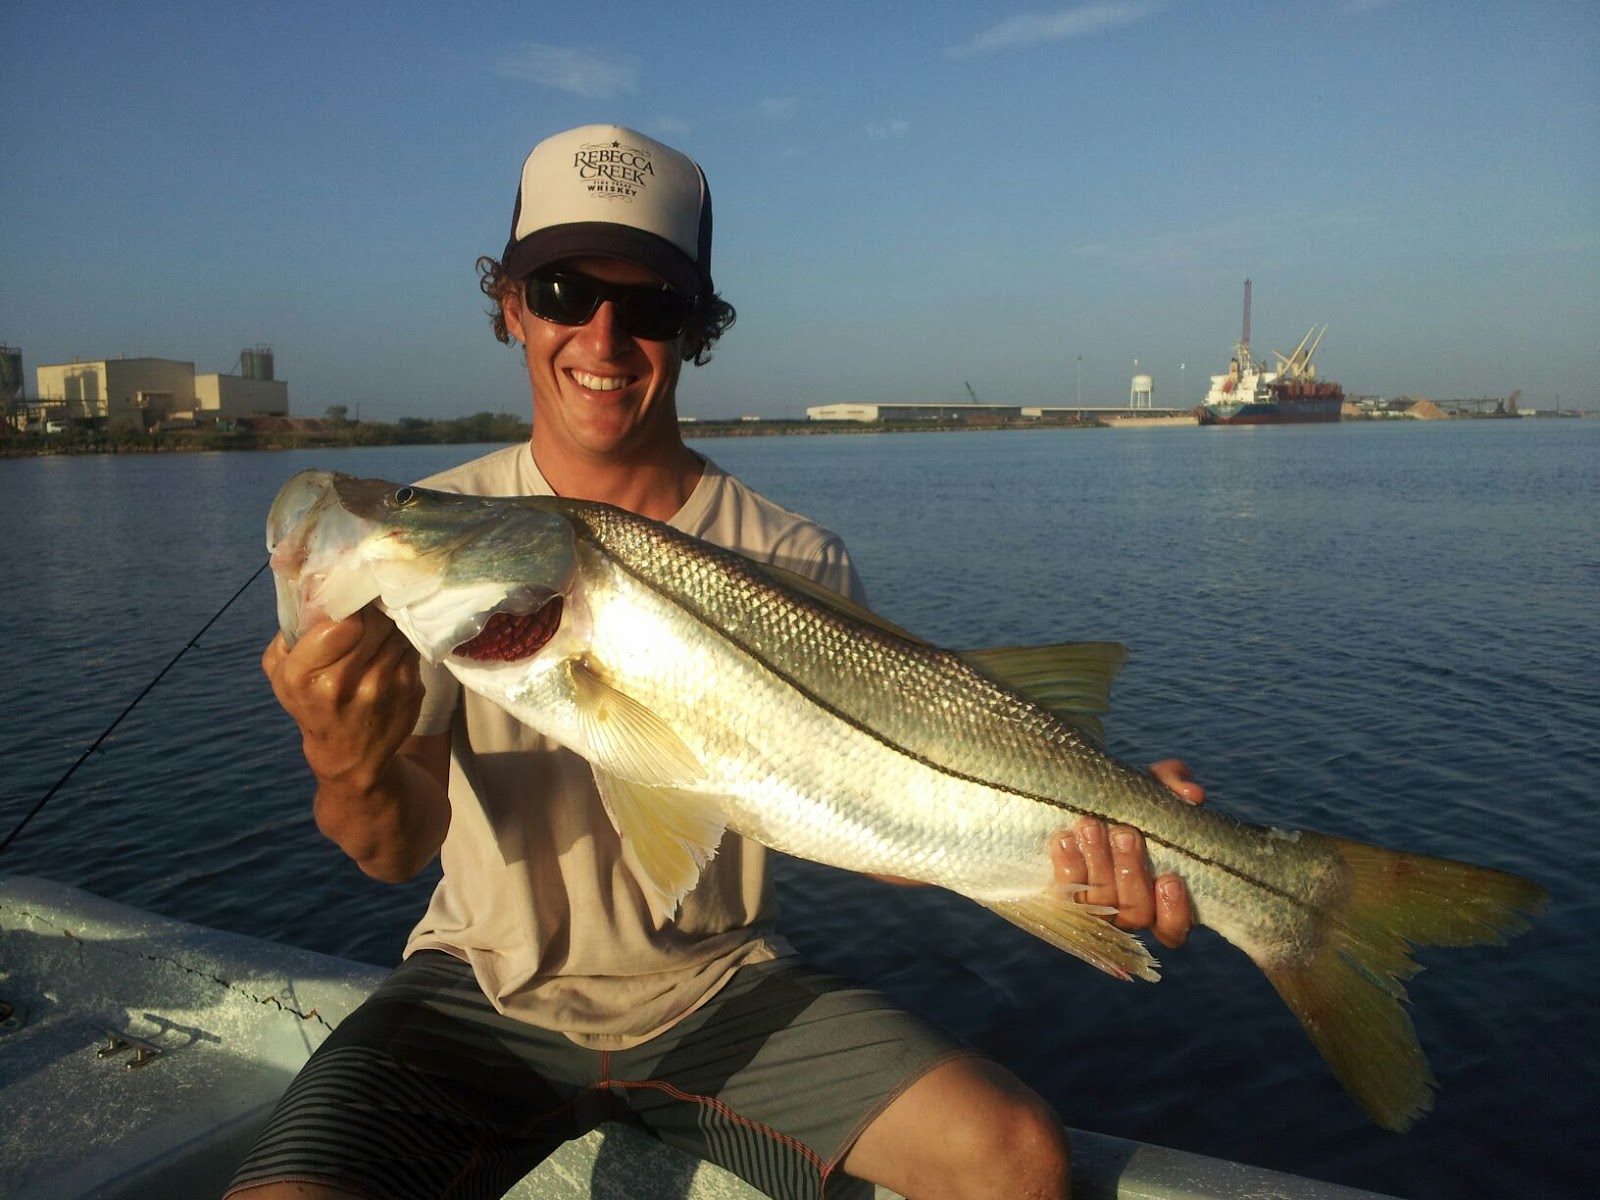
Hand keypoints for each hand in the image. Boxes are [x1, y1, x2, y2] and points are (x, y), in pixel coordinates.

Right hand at [261, 605, 424, 789]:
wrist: (348, 754)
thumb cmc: (311, 704)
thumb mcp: (282, 671)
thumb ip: (292, 629)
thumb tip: (314, 584)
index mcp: (303, 675)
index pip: (340, 620)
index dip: (348, 608)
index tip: (348, 605)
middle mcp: (342, 684)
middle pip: (373, 622)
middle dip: (371, 613)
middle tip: (368, 613)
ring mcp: (381, 688)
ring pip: (395, 632)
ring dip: (389, 627)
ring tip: (378, 635)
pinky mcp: (410, 691)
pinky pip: (411, 648)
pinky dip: (402, 645)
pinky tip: (390, 655)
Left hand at [1051, 759, 1204, 948]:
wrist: (1070, 801)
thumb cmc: (1123, 804)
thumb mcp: (1149, 789)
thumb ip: (1173, 785)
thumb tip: (1192, 794)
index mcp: (1157, 899)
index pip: (1173, 928)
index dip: (1174, 912)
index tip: (1170, 879)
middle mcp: (1126, 912)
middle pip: (1135, 911)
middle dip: (1130, 871)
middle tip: (1124, 833)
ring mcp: (1092, 909)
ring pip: (1099, 903)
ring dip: (1098, 864)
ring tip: (1091, 826)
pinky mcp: (1060, 898)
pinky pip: (1063, 894)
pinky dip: (1066, 866)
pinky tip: (1064, 839)